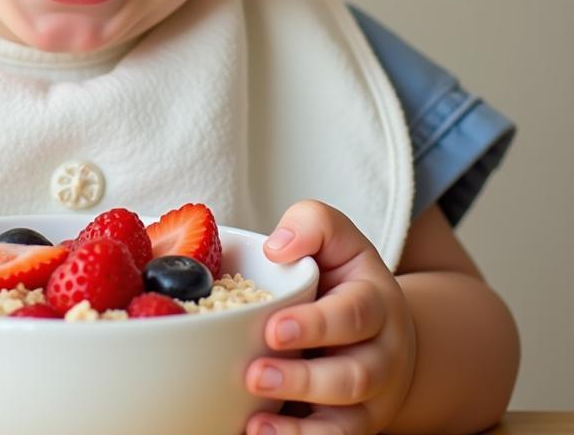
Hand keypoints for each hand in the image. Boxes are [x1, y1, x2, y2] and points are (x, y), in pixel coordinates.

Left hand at [245, 200, 415, 434]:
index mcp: (376, 303)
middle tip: (255, 373)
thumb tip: (278, 248)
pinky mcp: (353, 426)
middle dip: (304, 379)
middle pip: (353, 376)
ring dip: (300, 427)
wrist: (383, 330)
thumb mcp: (337, 238)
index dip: (317, 325)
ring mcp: (370, 399)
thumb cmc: (345, 277)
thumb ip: (311, 225)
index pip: (356, 314)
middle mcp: (381, 356)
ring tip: (255, 420)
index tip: (273, 327)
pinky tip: (259, 434)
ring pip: (346, 422)